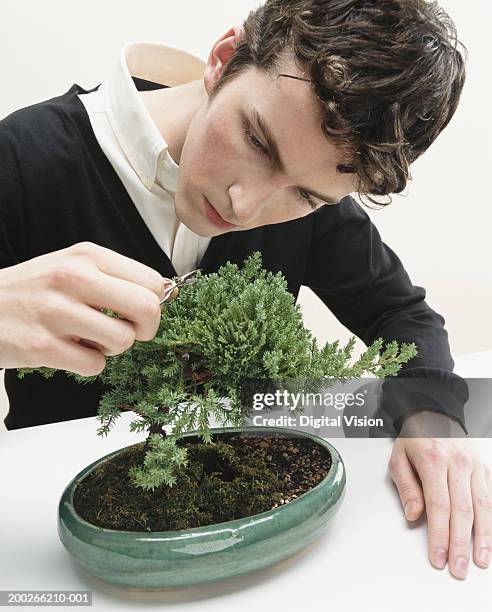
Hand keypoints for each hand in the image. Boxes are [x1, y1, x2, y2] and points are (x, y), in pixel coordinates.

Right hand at [0, 242, 177, 375]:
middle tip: (131, 332)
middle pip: (147, 308)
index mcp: (87, 256)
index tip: (141, 312)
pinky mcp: (42, 347)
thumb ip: (118, 277)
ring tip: (91, 339)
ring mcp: (57, 313)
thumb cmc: (34, 290)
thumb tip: (168, 291)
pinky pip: (95, 366)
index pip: (151, 280)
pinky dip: (89, 364)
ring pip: (123, 341)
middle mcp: (73, 278)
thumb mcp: (74, 266)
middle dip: (147, 328)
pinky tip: (70, 350)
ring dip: (113, 348)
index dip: (155, 302)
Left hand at [388, 410, 491, 578]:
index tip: (438, 556)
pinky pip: (490, 498)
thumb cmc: (415, 440)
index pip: (439, 505)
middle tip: (458, 568)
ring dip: (482, 538)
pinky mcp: (484, 470)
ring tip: (480, 561)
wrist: (434, 415)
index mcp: (433, 459)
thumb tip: (414, 515)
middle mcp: (458, 463)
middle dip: (460, 544)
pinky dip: (491, 521)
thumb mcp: (398, 458)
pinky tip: (489, 540)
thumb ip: (406, 487)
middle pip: (462, 510)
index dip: (440, 534)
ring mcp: (474, 466)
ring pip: (482, 507)